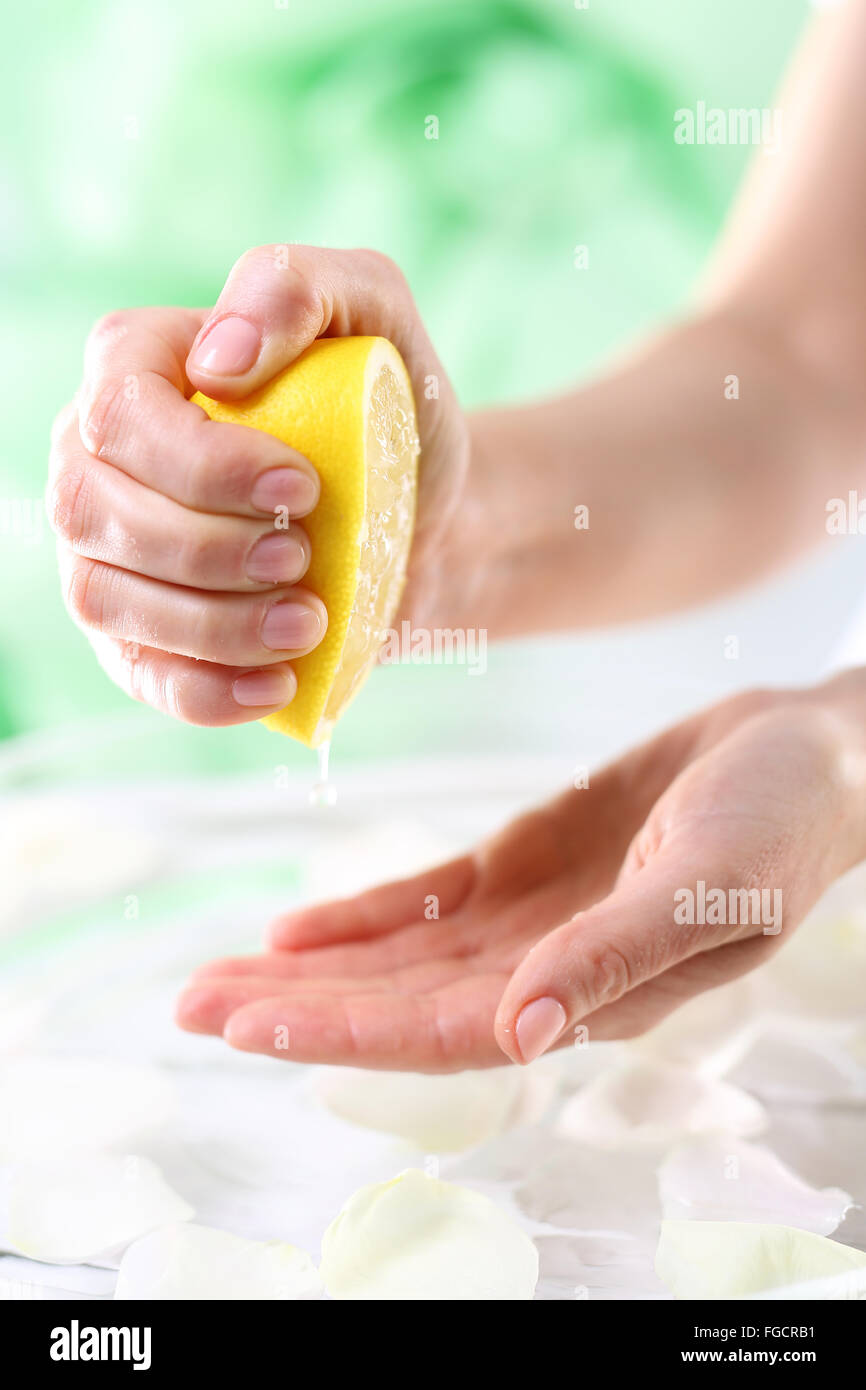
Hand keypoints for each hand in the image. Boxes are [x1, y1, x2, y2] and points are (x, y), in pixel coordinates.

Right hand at [47, 245, 468, 724]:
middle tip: (304, 553)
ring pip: (105, 598)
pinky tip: (278, 683)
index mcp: (135, 370)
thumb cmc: (389, 413)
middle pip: (93, 510)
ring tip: (308, 622)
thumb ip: (297, 287)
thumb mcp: (373, 314)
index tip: (302, 485)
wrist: (421, 519)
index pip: (118, 413)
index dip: (202, 463)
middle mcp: (98, 460)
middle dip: (207, 547)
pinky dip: (207, 691)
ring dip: (213, 623)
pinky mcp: (141, 637)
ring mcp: (107, 554)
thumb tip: (215, 362)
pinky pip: (140, 675)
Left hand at [176, 677, 865, 1069]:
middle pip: (402, 1003)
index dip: (350, 1029)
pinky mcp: (524, 866)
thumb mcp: (710, 883)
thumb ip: (616, 956)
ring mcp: (531, 919)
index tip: (255, 1022)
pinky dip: (361, 917)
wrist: (802, 753)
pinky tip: (297, 929)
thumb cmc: (778, 820)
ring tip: (218, 976)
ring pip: (400, 960)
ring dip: (312, 970)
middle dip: (299, 1007)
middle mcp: (546, 967)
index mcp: (591, 987)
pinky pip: (427, 903)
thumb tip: (521, 1028)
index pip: (448, 1030)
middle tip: (194, 1005)